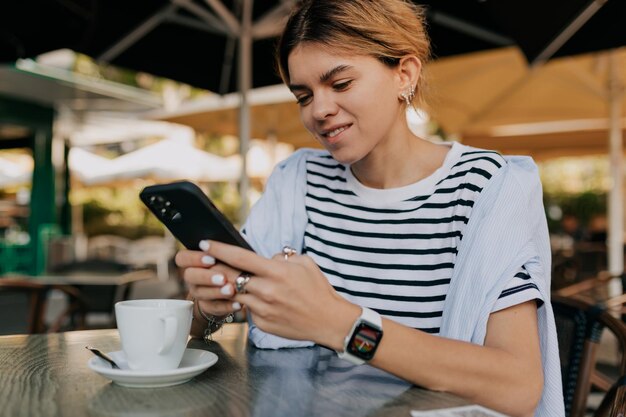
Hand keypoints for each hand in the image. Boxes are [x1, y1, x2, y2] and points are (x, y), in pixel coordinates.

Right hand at [175, 247, 242, 317]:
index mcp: (193, 261)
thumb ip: (223, 251)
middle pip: (189, 276)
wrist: (230, 286)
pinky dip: (227, 306)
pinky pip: (214, 308)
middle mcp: (192, 277)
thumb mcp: (225, 256)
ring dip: (217, 292)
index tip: (212, 258)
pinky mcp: (208, 307)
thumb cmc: (228, 264)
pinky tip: (238, 303)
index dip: (195, 258)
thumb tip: (229, 248)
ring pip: (201, 293)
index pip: (183, 258)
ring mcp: (198, 292)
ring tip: (231, 290)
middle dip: (206, 277)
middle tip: (222, 277)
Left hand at [200, 240, 359, 348]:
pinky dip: (250, 303)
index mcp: (276, 272)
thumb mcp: (304, 264)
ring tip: (236, 282)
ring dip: (233, 288)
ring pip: (236, 294)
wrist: (328, 320)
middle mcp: (266, 290)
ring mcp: (263, 309)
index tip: (204, 243)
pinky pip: (248, 310)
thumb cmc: (318, 290)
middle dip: (215, 269)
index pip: (240, 257)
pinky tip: (261, 302)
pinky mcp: (262, 323)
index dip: (219, 249)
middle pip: (230, 277)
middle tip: (205, 263)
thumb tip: (266, 258)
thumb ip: (281, 258)